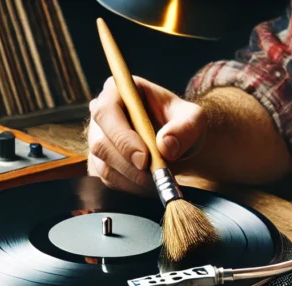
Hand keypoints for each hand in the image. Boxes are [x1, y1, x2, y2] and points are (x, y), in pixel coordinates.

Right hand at [87, 77, 205, 192]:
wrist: (178, 142)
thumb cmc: (182, 124)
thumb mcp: (194, 119)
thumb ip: (185, 127)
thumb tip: (165, 144)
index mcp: (118, 91)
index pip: (106, 112)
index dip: (122, 137)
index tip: (144, 158)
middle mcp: (101, 115)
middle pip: (100, 143)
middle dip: (128, 164)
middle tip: (154, 176)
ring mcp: (98, 140)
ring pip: (103, 166)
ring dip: (133, 179)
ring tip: (159, 180)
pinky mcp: (101, 163)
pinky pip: (109, 180)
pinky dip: (132, 187)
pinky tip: (151, 184)